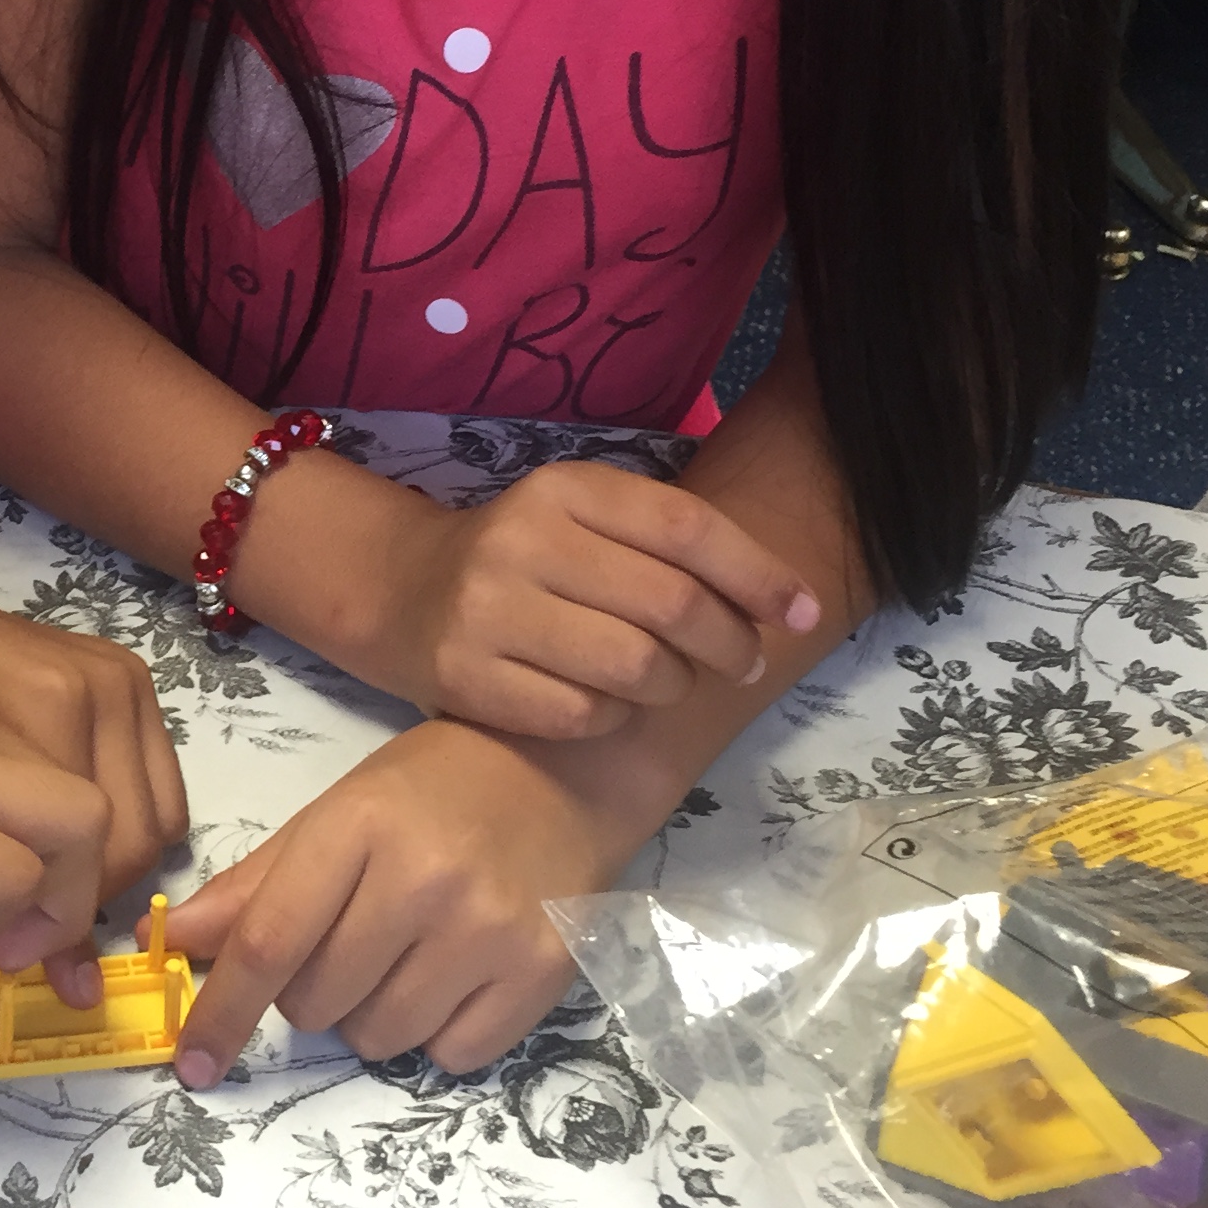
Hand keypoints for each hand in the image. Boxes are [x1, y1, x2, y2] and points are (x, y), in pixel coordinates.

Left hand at [0, 586, 187, 919]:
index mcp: (36, 711)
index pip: (75, 858)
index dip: (44, 928)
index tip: (2, 956)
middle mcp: (90, 692)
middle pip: (124, 848)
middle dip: (78, 909)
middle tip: (25, 938)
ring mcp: (118, 680)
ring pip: (153, 825)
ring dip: (107, 875)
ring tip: (47, 892)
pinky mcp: (132, 676)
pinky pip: (160, 787)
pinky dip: (128, 830)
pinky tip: (71, 844)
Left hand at [158, 716, 662, 1084]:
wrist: (568, 772)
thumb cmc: (438, 787)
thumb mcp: (339, 811)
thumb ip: (256, 882)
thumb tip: (175, 941)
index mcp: (358, 827)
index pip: (270, 940)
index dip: (221, 1010)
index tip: (193, 1062)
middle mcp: (424, 880)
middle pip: (317, 1003)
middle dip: (310, 992)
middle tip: (348, 942)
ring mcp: (489, 931)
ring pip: (377, 1038)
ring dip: (370, 1016)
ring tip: (404, 954)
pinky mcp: (542, 974)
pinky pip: (451, 1055)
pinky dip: (438, 1032)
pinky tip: (455, 973)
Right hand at [355, 462, 818, 738]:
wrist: (404, 593)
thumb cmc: (528, 560)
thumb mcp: (588, 522)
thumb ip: (673, 546)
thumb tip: (791, 605)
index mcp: (565, 489)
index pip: (686, 527)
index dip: (758, 574)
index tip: (803, 613)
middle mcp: (523, 540)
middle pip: (671, 604)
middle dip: (730, 643)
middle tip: (744, 663)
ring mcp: (490, 611)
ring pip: (635, 668)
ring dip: (675, 687)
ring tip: (670, 683)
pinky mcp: (468, 677)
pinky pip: (584, 715)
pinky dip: (614, 719)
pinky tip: (606, 704)